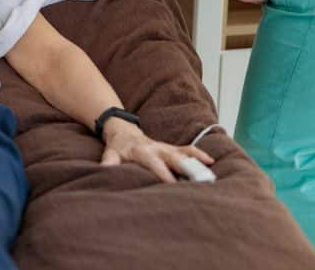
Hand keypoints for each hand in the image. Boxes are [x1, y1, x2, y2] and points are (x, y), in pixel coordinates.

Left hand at [100, 120, 214, 183]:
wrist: (123, 130)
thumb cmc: (118, 147)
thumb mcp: (110, 154)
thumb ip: (108, 162)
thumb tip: (104, 171)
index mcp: (141, 150)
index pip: (153, 162)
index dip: (162, 172)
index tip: (171, 184)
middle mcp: (156, 147)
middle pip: (173, 157)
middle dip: (185, 168)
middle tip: (198, 180)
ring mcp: (166, 147)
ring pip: (183, 153)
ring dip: (196, 162)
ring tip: (209, 174)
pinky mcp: (172, 148)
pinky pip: (187, 149)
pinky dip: (199, 154)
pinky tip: (210, 162)